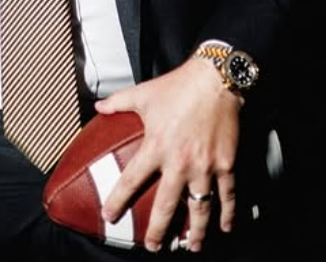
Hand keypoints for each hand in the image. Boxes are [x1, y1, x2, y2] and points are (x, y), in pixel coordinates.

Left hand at [94, 58, 242, 252]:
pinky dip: (227, 213)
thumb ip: (118, 102)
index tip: (110, 216)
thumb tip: (98, 106)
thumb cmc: (177, 86)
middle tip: (153, 246)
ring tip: (192, 246)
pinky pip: (227, 196)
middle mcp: (179, 162)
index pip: (130, 181)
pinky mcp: (225, 165)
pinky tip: (225, 226)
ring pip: (199, 209)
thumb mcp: (143, 94)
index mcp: (155, 147)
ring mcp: (204, 167)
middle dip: (158, 230)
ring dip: (196, 231)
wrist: (215, 80)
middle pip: (166, 206)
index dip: (117, 200)